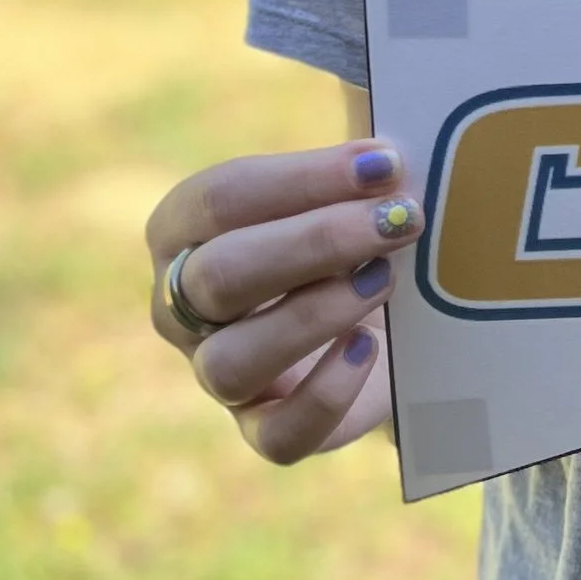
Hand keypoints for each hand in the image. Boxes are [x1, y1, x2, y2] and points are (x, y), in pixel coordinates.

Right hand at [146, 137, 423, 464]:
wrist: (376, 322)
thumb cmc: (347, 235)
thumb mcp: (343, 189)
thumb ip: (353, 162)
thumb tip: (388, 145)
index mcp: (182, 229)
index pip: (220, 198)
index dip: (303, 179)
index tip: (383, 165)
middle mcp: (180, 306)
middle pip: (220, 275)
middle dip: (317, 242)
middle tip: (399, 219)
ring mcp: (215, 374)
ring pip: (232, 362)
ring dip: (316, 315)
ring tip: (385, 279)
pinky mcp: (263, 429)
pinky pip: (277, 434)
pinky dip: (325, 395)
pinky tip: (368, 349)